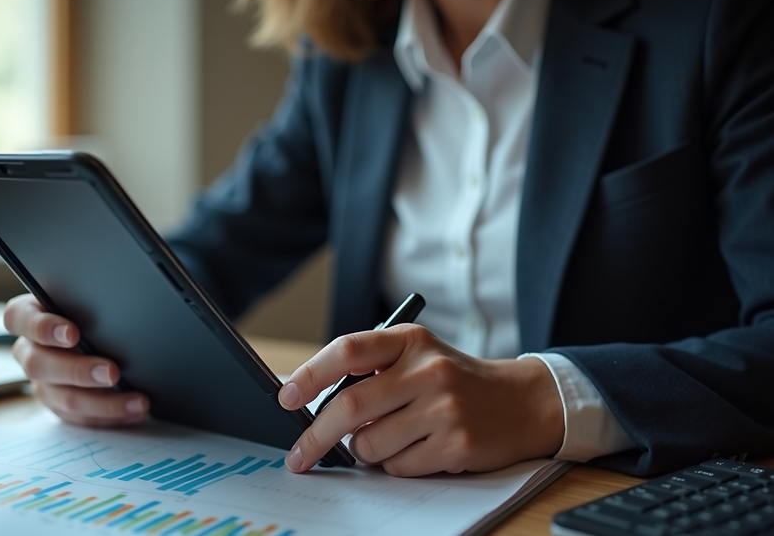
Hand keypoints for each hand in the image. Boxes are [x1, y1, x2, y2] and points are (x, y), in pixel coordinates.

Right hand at [4, 294, 148, 425]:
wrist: (92, 332)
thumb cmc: (86, 308)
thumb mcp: (83, 298)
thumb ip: (87, 299)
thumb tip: (121, 303)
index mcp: (27, 316)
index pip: (19, 318)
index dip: (43, 327)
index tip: (72, 333)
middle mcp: (29, 350)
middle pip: (40, 365)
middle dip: (79, 371)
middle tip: (113, 372)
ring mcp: (42, 381)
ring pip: (63, 398)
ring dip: (104, 402)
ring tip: (137, 400)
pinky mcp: (58, 405)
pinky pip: (80, 417)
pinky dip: (110, 416)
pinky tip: (134, 410)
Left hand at [278, 324, 563, 475]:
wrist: (522, 402)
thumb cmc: (455, 381)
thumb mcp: (417, 357)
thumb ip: (371, 372)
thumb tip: (312, 406)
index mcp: (410, 340)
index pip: (348, 350)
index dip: (310, 374)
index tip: (286, 398)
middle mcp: (427, 369)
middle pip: (349, 406)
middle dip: (315, 437)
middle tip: (299, 455)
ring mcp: (444, 407)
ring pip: (370, 445)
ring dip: (367, 452)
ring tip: (393, 438)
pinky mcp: (456, 444)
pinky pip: (398, 467)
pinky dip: (396, 466)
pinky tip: (420, 449)